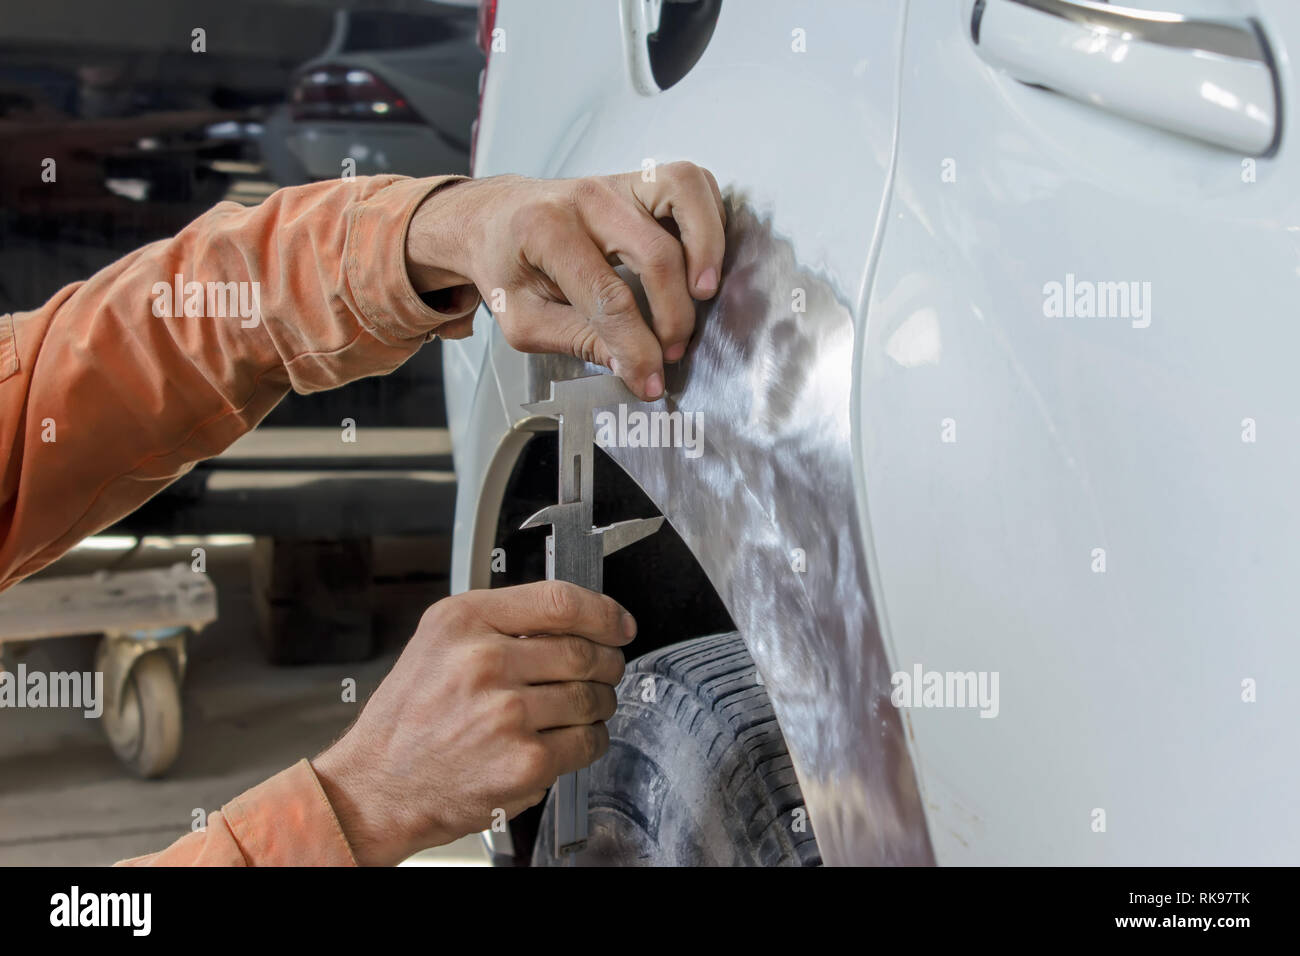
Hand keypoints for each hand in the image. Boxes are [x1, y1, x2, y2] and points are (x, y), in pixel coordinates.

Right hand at [311, 581, 634, 865]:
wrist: (379, 785)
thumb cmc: (409, 718)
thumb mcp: (439, 643)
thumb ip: (500, 623)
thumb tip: (575, 618)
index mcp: (463, 622)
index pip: (559, 601)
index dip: (602, 612)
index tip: (618, 624)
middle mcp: (483, 662)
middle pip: (583, 651)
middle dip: (606, 663)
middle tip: (604, 670)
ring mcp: (506, 713)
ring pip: (591, 697)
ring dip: (599, 703)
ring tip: (583, 707)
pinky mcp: (525, 761)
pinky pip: (587, 742)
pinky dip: (591, 740)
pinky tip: (571, 738)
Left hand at [406, 163, 725, 400]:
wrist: (493, 218)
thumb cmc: (506, 266)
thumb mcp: (522, 319)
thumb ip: (576, 341)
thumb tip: (632, 366)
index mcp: (544, 232)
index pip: (608, 298)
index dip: (636, 348)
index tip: (650, 380)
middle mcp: (586, 199)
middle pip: (655, 253)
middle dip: (674, 314)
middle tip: (671, 350)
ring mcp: (616, 181)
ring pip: (684, 193)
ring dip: (707, 246)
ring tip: (704, 292)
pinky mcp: (639, 179)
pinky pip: (691, 183)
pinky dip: (709, 218)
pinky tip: (701, 258)